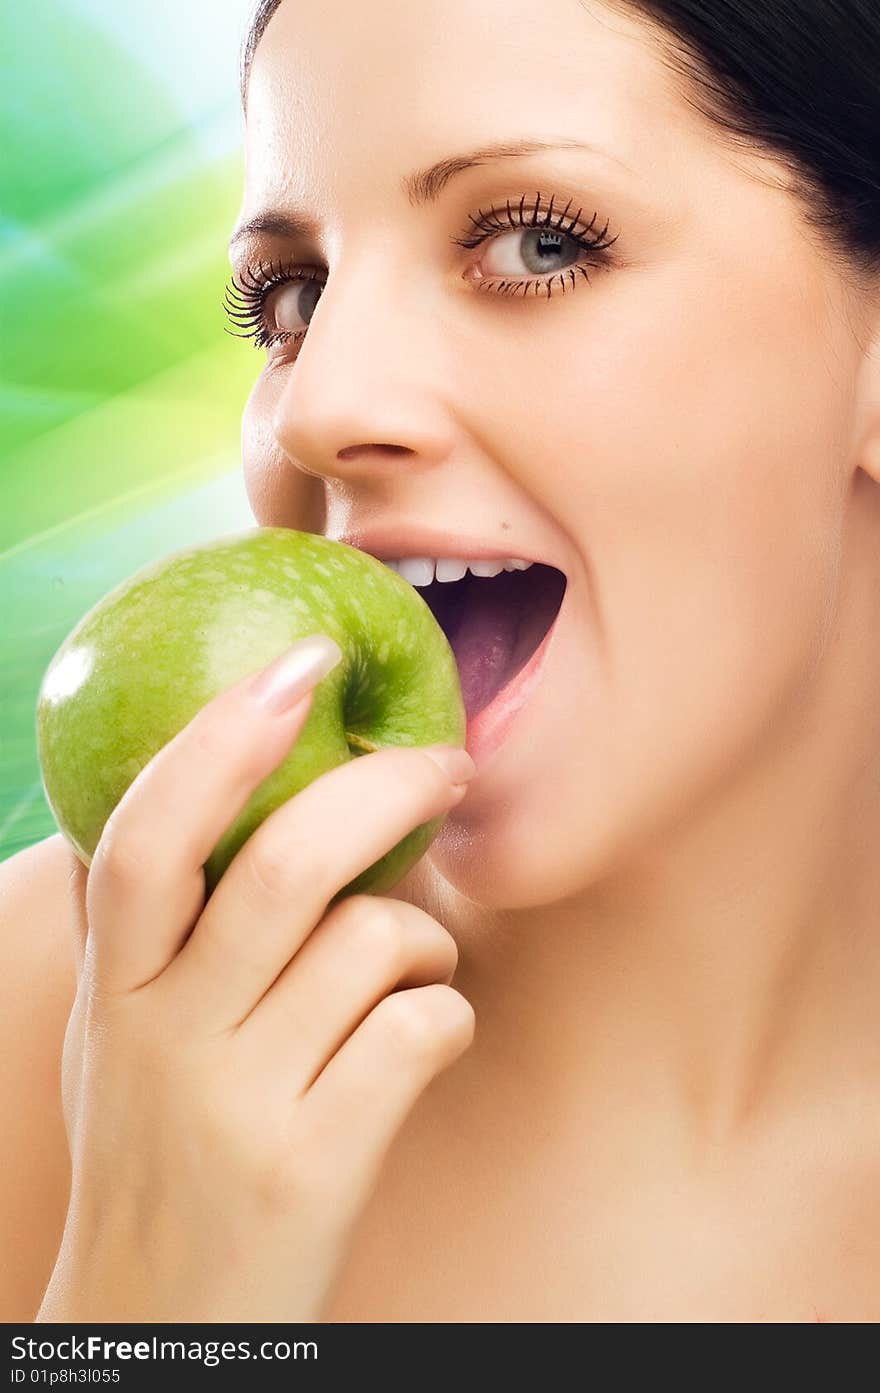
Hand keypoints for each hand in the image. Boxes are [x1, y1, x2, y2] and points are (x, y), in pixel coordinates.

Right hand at [37, 638, 475, 1321]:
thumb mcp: (109, 1043)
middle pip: (287, 867)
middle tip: (447, 763)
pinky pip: (424, 1030)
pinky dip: (448, 1011)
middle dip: (389, 789)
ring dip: (426, 930)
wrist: (162, 1334)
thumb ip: (130, 932)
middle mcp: (165, 1040)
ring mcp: (241, 1108)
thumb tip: (175, 788)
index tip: (302, 664)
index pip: (148, 837)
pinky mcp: (317, 1167)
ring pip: (376, 942)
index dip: (222, 738)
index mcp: (112, 993)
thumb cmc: (152, 1156)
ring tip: (417, 958)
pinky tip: (426, 1034)